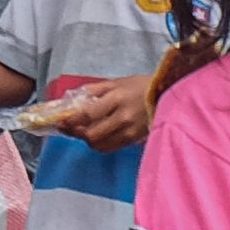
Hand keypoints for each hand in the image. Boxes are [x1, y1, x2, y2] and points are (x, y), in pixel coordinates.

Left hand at [29, 72, 158, 149]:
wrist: (169, 96)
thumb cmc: (141, 86)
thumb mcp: (116, 82)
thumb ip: (93, 91)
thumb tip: (70, 99)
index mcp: (117, 99)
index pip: (87, 115)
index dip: (71, 121)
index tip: (60, 121)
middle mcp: (123, 118)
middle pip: (91, 134)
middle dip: (76, 133)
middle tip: (69, 128)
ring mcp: (130, 132)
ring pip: (100, 145)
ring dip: (87, 140)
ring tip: (82, 131)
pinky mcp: (135, 140)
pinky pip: (111, 147)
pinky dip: (100, 143)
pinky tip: (98, 135)